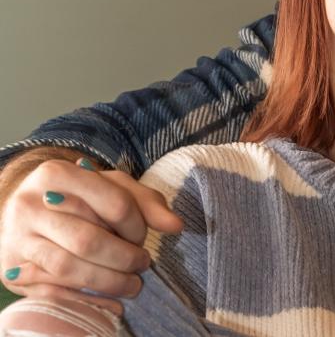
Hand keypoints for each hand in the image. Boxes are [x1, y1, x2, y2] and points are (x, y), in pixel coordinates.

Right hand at [0, 156, 182, 314]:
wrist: (26, 208)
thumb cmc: (78, 195)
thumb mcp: (112, 186)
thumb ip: (147, 202)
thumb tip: (176, 226)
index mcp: (58, 174)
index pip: (114, 204)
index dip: (137, 226)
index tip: (144, 237)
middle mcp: (30, 204)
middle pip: (89, 239)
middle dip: (124, 258)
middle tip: (143, 265)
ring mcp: (17, 237)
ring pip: (68, 267)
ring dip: (107, 281)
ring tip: (131, 284)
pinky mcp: (11, 268)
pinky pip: (50, 290)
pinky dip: (83, 299)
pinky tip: (108, 301)